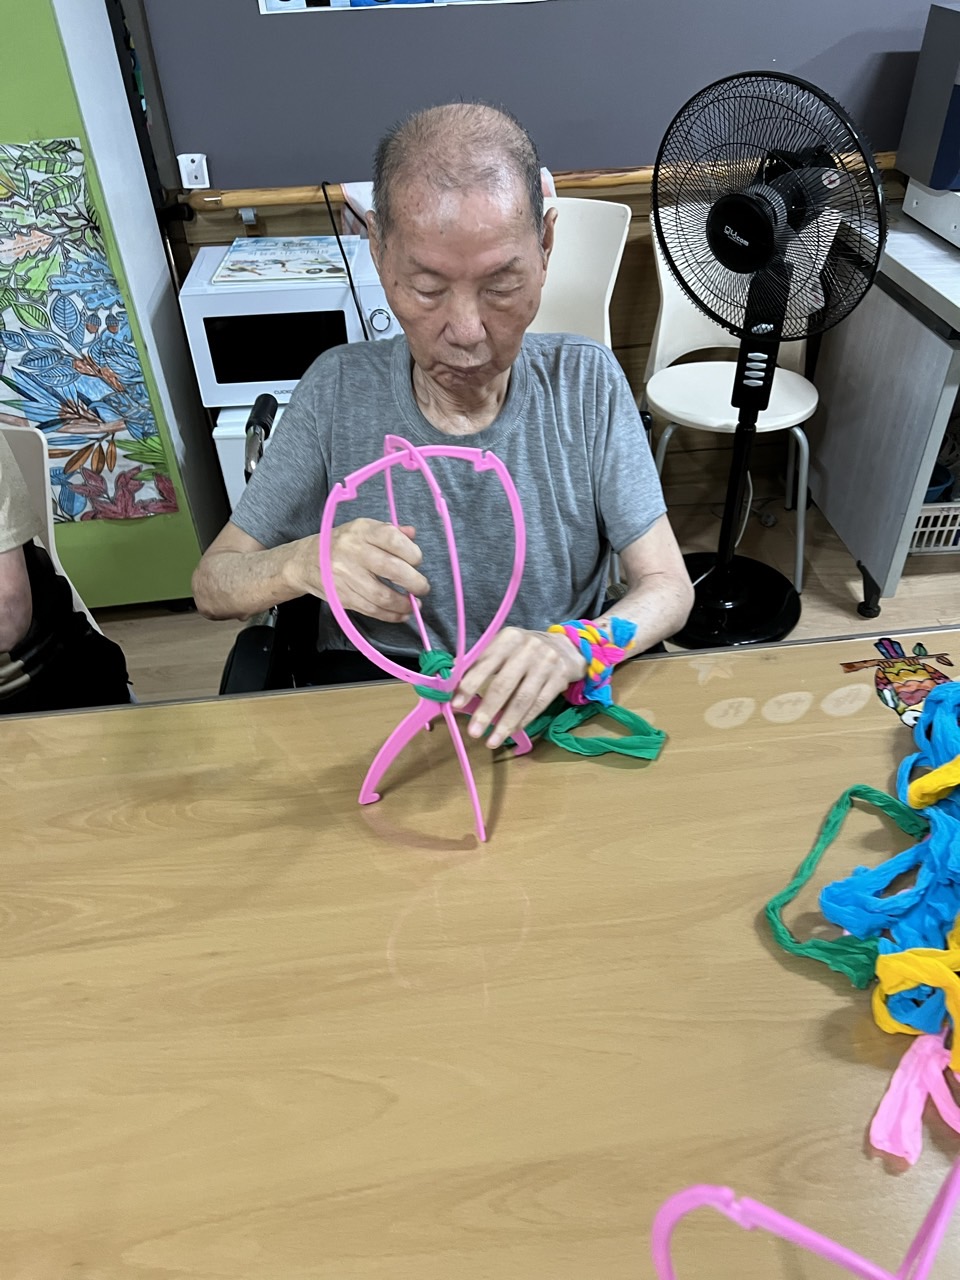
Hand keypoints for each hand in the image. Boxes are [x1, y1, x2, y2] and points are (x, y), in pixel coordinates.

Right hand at [285, 519, 428, 621]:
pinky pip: (372, 610)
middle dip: (415, 582)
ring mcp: (346, 576)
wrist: (305, 562)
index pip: (393, 539)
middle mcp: (353, 551)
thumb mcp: (363, 530)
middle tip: (422, 587)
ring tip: (414, 604)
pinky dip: (391, 615)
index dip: (412, 553)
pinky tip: (401, 614)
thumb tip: (412, 535)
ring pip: (383, 596)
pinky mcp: (342, 597)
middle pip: (392, 569)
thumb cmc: (341, 544)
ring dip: (404, 604)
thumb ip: (389, 531)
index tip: (417, 561)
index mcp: (361, 531)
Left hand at [451, 627, 585, 748]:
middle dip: (486, 710)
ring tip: (492, 741)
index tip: (456, 704)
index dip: (470, 685)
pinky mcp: (559, 679)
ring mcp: (546, 664)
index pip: (485, 663)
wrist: (565, 647)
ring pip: (522, 699)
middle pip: (503, 684)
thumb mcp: (503, 647)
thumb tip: (450, 683)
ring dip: (505, 723)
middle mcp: (528, 648)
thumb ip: (480, 663)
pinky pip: (539, 704)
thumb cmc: (524, 650)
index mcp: (508, 638)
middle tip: (474, 732)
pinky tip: (511, 731)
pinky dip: (524, 720)